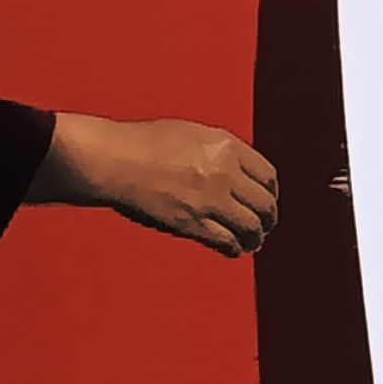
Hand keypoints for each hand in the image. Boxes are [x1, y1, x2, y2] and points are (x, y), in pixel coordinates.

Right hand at [35, 113, 279, 255]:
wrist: (111, 159)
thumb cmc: (141, 144)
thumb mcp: (191, 134)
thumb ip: (221, 152)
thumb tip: (240, 173)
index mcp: (226, 146)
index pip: (268, 176)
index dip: (271, 193)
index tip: (267, 200)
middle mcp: (223, 173)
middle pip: (265, 204)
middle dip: (268, 218)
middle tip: (264, 226)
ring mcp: (209, 199)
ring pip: (251, 227)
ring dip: (255, 238)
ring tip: (252, 242)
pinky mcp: (191, 223)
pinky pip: (227, 242)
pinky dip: (235, 249)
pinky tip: (233, 249)